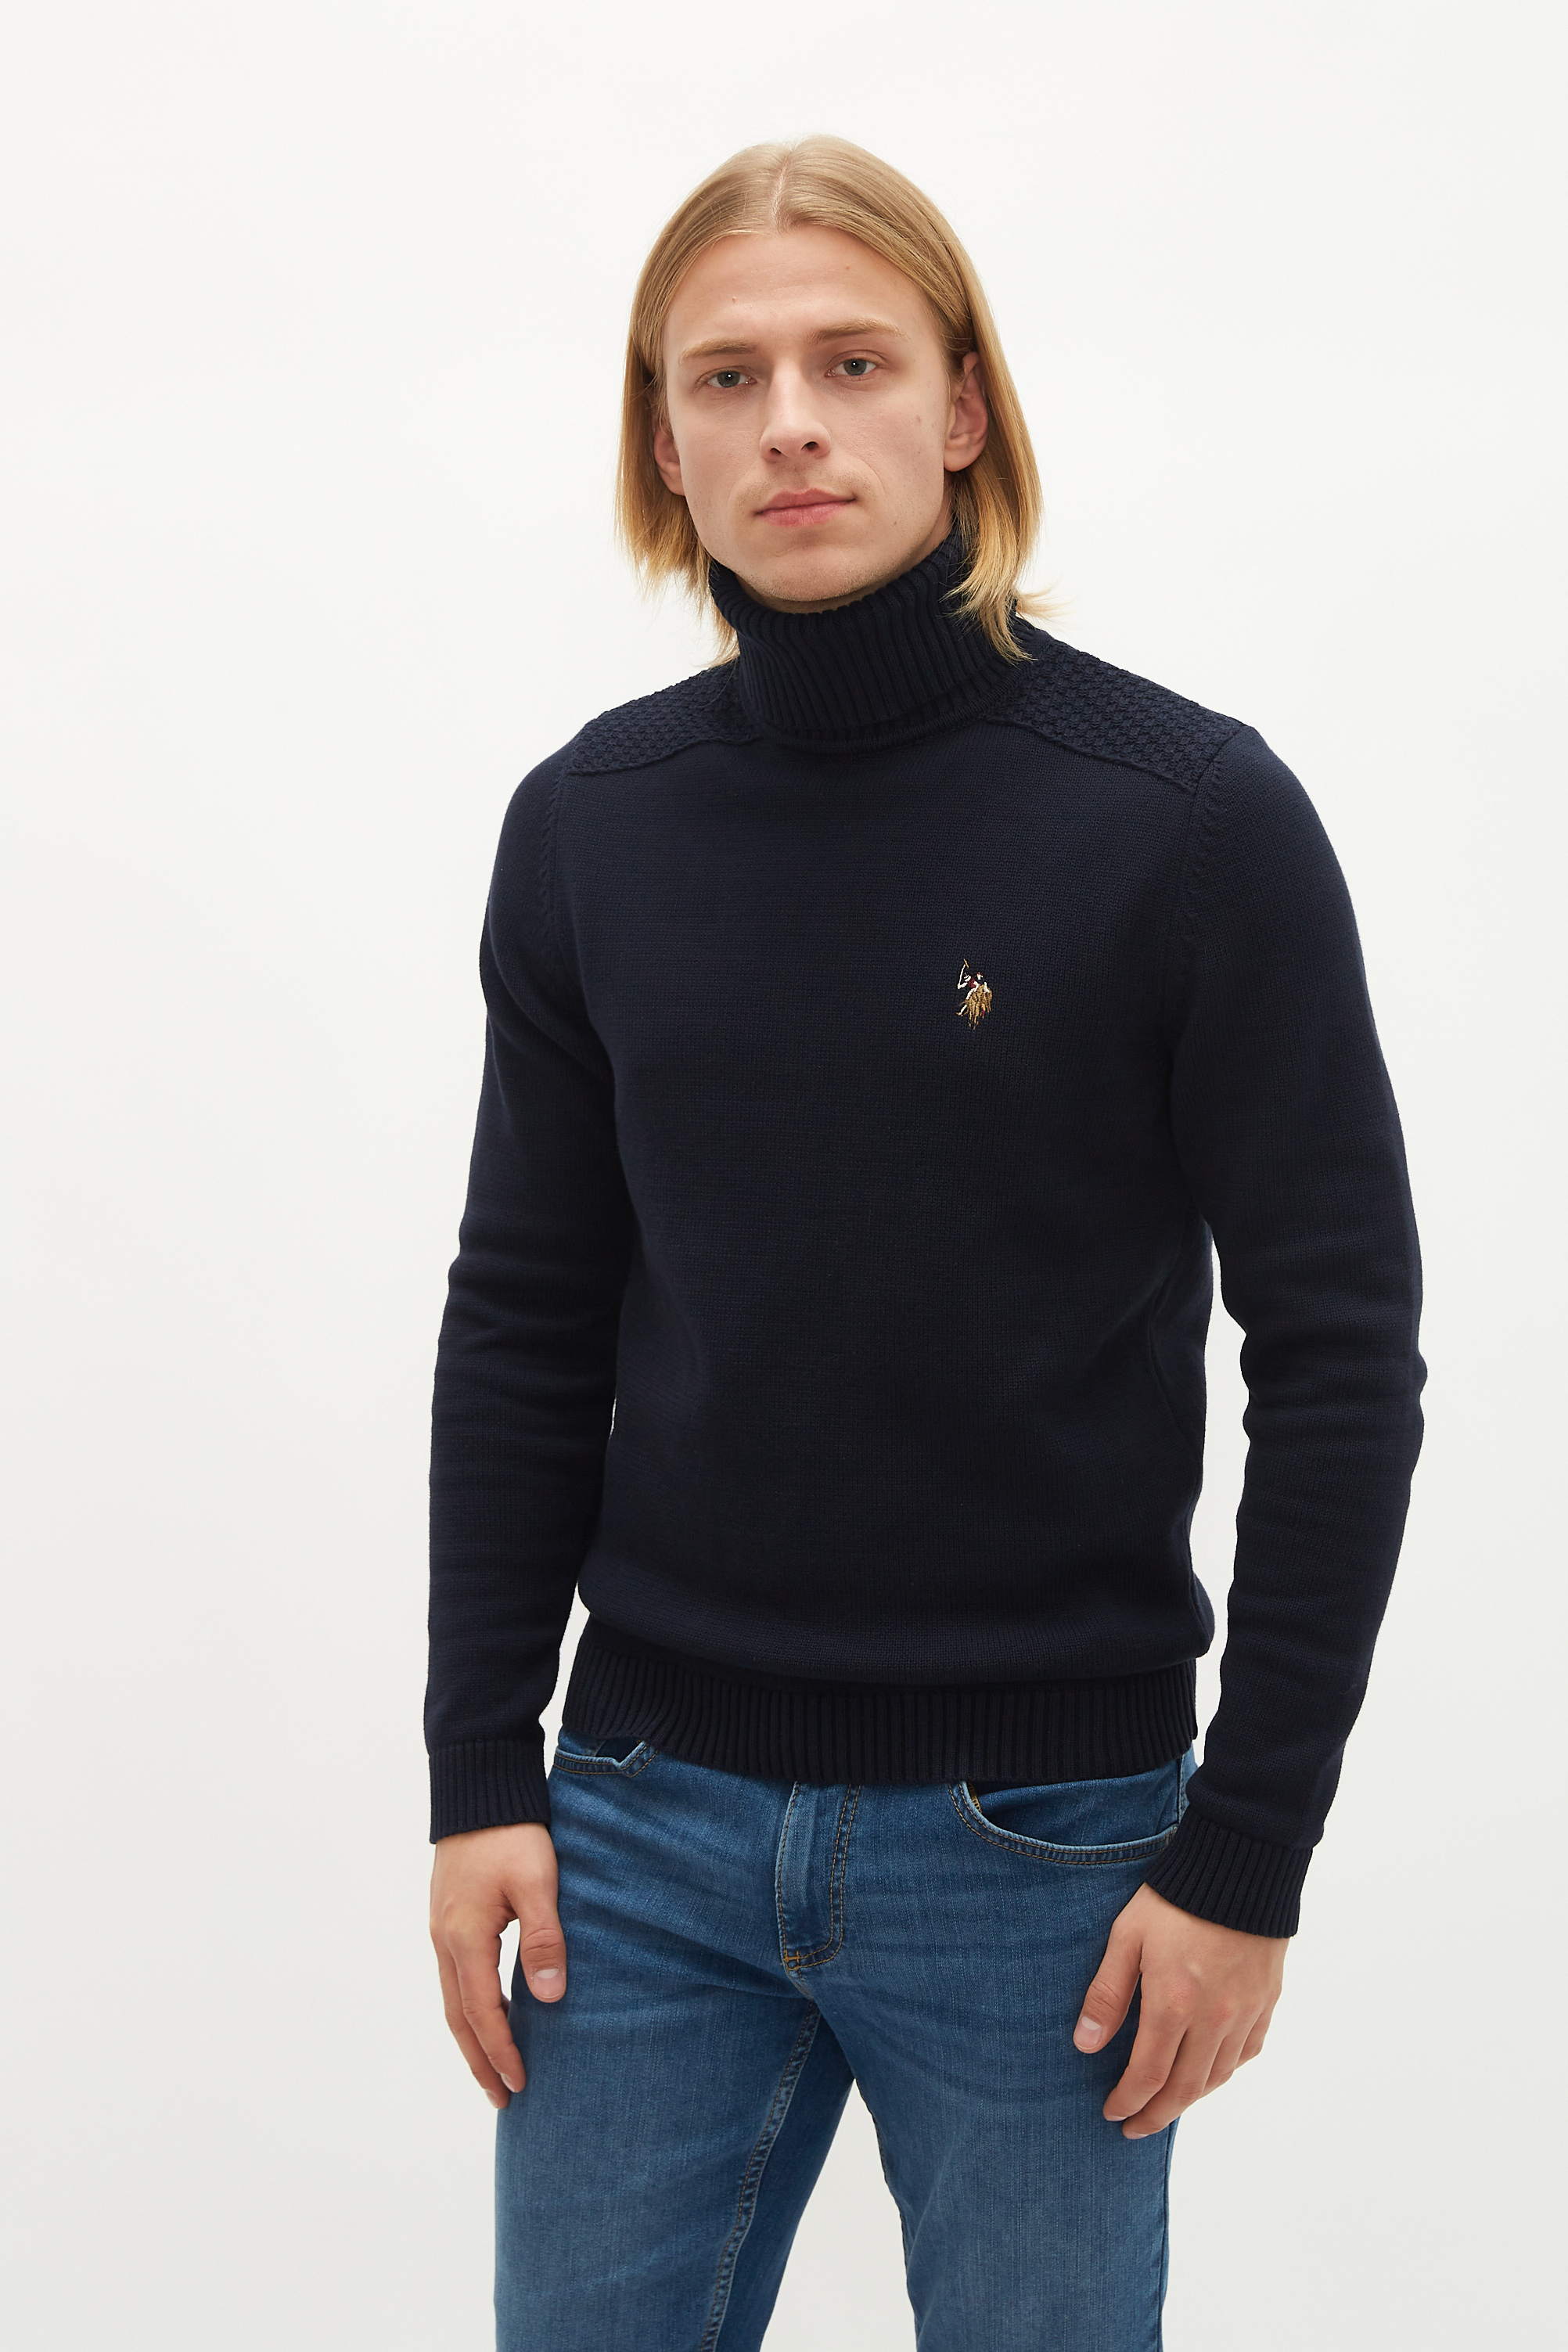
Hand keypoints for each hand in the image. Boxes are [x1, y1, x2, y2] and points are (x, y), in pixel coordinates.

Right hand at [430, 1822, 565, 2108]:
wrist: (477, 1788)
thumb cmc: (512, 1832)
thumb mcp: (538, 1882)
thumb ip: (544, 1941)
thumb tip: (549, 2000)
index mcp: (466, 1937)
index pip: (483, 2013)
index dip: (501, 2052)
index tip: (520, 2085)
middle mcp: (445, 1939)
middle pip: (458, 2017)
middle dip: (479, 2060)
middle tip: (500, 2100)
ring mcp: (441, 1928)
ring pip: (453, 1998)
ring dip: (472, 2037)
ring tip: (493, 2069)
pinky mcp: (447, 1916)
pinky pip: (455, 1976)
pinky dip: (469, 2006)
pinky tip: (489, 2012)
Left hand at [1073, 1882, 1286, 2137]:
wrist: (1240, 1865)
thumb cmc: (1174, 1897)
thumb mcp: (1127, 1936)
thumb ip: (1107, 1994)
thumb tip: (1085, 2046)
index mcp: (1174, 2003)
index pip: (1148, 2075)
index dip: (1128, 2101)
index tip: (1112, 2113)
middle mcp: (1214, 2018)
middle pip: (1185, 2089)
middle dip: (1156, 2115)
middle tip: (1135, 2128)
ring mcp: (1245, 2012)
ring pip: (1217, 2077)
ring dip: (1189, 2100)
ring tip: (1165, 2106)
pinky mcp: (1267, 2002)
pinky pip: (1246, 2053)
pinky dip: (1223, 2072)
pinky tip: (1207, 2073)